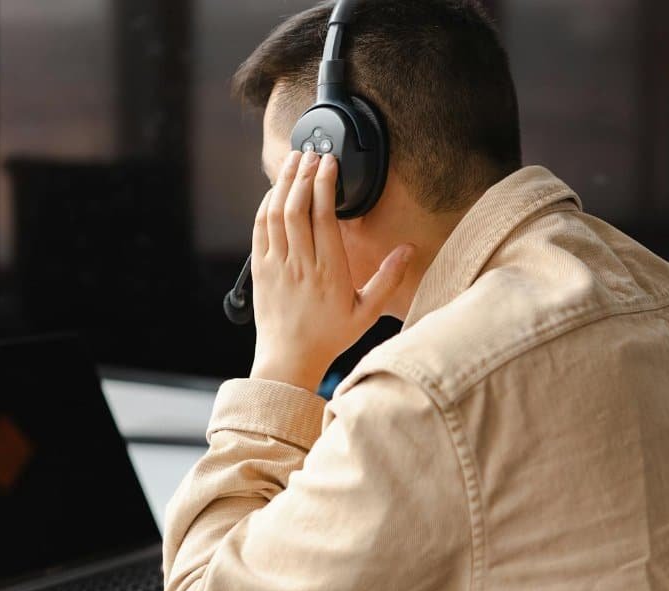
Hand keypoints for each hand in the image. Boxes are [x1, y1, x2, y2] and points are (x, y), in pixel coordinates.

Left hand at [249, 150, 414, 392]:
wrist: (288, 360)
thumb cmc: (328, 338)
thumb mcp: (367, 312)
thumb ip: (388, 279)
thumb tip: (408, 250)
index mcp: (330, 271)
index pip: (324, 216)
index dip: (325, 184)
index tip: (330, 162)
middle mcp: (301, 264)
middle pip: (297, 207)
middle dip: (304, 174)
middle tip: (313, 152)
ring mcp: (277, 265)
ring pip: (276, 213)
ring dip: (284, 183)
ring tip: (294, 160)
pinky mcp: (260, 270)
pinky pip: (260, 228)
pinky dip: (266, 205)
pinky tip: (275, 191)